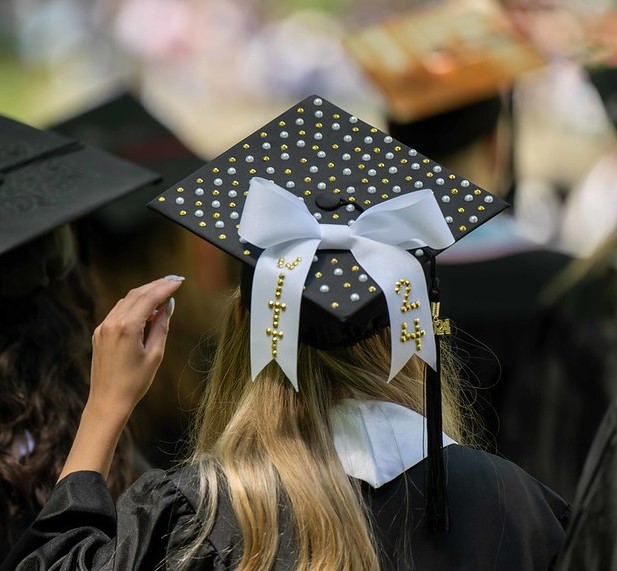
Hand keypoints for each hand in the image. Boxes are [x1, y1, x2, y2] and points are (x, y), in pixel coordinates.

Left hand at [87, 276, 183, 419]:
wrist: (108, 401)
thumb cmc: (135, 382)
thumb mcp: (155, 354)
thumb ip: (162, 326)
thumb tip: (168, 306)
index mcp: (127, 327)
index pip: (149, 298)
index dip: (165, 288)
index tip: (179, 282)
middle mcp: (112, 323)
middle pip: (137, 294)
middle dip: (156, 285)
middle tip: (174, 280)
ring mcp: (103, 327)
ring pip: (126, 300)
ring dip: (145, 294)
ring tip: (163, 292)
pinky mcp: (99, 333)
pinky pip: (118, 311)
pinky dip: (134, 305)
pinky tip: (147, 309)